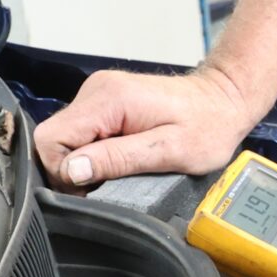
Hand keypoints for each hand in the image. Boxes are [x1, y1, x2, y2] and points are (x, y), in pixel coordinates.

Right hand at [33, 62, 264, 189]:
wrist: (225, 101)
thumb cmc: (207, 127)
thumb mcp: (168, 152)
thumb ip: (117, 159)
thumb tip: (71, 170)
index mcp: (109, 100)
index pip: (51, 139)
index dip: (65, 171)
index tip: (94, 185)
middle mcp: (97, 90)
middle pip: (54, 139)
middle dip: (74, 168)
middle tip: (110, 180)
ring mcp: (99, 93)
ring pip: (66, 138)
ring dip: (87, 160)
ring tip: (123, 165)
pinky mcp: (105, 101)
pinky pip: (82, 132)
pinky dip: (94, 150)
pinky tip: (122, 155)